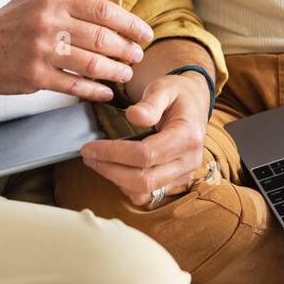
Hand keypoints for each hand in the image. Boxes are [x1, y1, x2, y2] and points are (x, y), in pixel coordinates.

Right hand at [0, 0, 152, 100]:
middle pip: (101, 38)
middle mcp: (48, 23)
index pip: (102, 10)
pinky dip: (94, 90)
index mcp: (53, 1)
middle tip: (138, 56)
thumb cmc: (10, 21)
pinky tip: (106, 92)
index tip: (145, 34)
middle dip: (126, 50)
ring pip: (91, 63)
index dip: (130, 23)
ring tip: (126, 74)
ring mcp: (41, 51)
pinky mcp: (35, 77)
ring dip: (115, 71)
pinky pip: (73, 85)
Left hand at [78, 71, 210, 205]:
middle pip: (144, 180)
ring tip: (100, 163)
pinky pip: (149, 195)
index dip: (113, 153)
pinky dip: (129, 186)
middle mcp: (189, 160)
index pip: (146, 155)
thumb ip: (150, 102)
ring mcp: (184, 174)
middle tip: (89, 157)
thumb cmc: (177, 95)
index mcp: (187, 136)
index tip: (90, 147)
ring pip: (145, 193)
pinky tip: (117, 169)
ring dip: (118, 181)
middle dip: (110, 171)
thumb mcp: (164, 88)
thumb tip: (132, 116)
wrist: (194, 103)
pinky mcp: (177, 182)